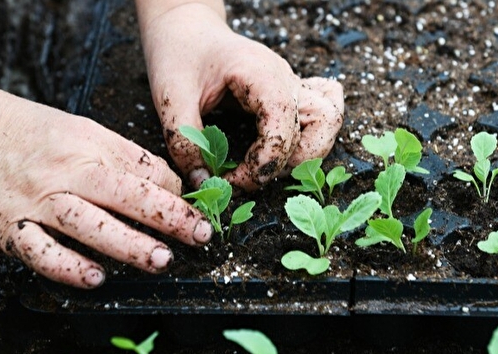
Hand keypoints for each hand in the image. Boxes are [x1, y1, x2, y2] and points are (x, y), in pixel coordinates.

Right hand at [0, 87, 211, 287]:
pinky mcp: (9, 227)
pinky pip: (40, 251)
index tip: (201, 211)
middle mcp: (66, 172)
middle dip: (167, 217)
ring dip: (127, 245)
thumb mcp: (84, 132)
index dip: (176, 193)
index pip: (144, 170)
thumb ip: (125, 158)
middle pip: (123, 195)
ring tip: (160, 260)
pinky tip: (95, 278)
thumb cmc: (34, 134)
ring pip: (88, 224)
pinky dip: (67, 266)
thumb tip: (169, 184)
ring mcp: (37, 201)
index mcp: (90, 145)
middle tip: (199, 235)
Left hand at [136, 1, 343, 191]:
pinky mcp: (288, 94)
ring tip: (267, 166)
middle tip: (252, 174)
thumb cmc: (179, 53)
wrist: (187, 29)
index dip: (264, 161)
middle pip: (321, 124)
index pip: (284, 123)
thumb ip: (184, 140)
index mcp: (260, 74)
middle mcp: (285, 78)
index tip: (232, 179)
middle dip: (291, 161)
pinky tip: (286, 148)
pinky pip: (322, 113)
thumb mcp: (169, 96)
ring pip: (327, 121)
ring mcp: (291, 85)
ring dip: (306, 153)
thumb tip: (203, 181)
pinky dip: (312, 137)